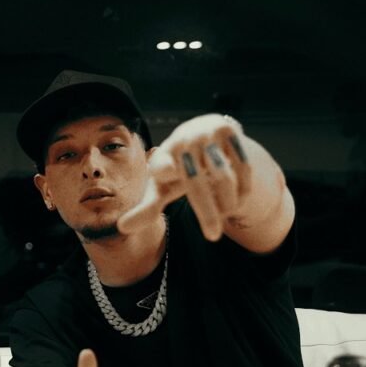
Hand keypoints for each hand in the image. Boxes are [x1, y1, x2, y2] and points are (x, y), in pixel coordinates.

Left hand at [118, 113, 252, 240]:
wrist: (201, 132)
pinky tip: (239, 200)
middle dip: (206, 212)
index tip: (169, 172)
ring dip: (227, 201)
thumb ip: (147, 208)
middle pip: (196, 182)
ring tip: (226, 215)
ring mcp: (205, 134)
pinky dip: (243, 187)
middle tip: (212, 236)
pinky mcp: (227, 130)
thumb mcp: (162, 187)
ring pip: (223, 176)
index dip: (165, 169)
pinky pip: (242, 166)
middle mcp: (182, 143)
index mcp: (162, 159)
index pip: (162, 167)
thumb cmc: (177, 169)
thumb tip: (122, 228)